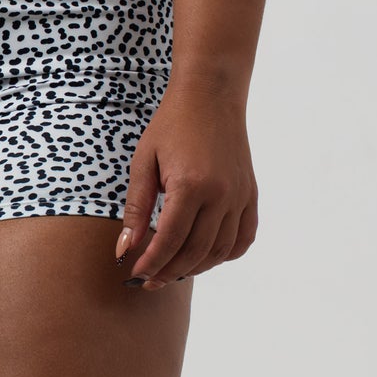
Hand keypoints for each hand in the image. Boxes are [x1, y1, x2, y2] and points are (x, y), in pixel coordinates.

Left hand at [114, 81, 257, 292]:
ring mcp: (240, 196)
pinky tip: (205, 256)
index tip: (137, 275)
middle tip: (150, 281)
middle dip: (170, 272)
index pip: (171, 240)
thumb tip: (125, 250)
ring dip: (195, 267)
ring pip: (220, 251)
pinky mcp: (250, 194)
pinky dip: (226, 254)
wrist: (211, 95)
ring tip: (173, 270)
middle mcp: (221, 194)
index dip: (152, 263)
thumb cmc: (172, 125)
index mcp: (191, 185)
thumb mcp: (145, 162)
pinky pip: (243, 238)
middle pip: (196, 252)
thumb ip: (137, 209)